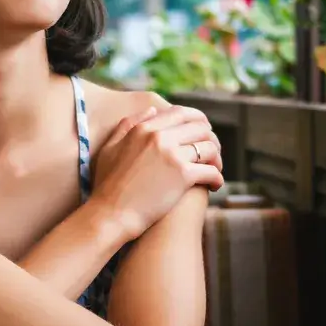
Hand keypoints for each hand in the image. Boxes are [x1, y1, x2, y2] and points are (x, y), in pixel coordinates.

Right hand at [90, 104, 224, 239]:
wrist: (110, 214)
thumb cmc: (107, 185)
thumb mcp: (110, 147)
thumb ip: (128, 124)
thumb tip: (152, 110)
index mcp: (144, 128)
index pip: (180, 113)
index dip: (197, 120)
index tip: (202, 131)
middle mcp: (160, 137)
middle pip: (200, 128)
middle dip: (211, 139)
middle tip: (212, 152)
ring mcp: (172, 155)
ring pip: (209, 148)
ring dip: (217, 158)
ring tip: (215, 169)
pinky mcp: (183, 176)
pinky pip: (211, 171)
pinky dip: (217, 178)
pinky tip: (215, 186)